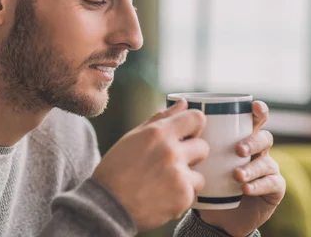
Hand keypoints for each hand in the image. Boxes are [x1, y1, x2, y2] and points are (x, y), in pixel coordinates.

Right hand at [93, 100, 209, 230]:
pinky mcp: (183, 198)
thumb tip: (182, 103)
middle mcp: (171, 152)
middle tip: (171, 164)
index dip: (194, 127)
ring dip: (187, 180)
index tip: (187, 135)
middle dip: (191, 155)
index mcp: (158, 133)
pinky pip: (193, 194)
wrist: (107, 206)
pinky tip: (161, 198)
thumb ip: (160, 119)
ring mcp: (179, 176)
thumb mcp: (133, 138)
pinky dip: (180, 197)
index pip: (197, 118)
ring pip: (200, 174)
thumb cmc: (116, 169)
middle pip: (203, 147)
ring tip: (164, 185)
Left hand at [198, 101, 285, 236]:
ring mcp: (268, 169)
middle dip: (253, 141)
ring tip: (237, 175)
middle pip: (264, 138)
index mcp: (242, 137)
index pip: (255, 119)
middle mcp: (258, 151)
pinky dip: (259, 185)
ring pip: (267, 162)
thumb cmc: (206, 178)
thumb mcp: (197, 156)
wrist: (215, 214)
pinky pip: (272, 183)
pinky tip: (246, 189)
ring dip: (252, 167)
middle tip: (238, 150)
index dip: (259, 111)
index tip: (254, 107)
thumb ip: (190, 132)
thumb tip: (179, 102)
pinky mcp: (274, 189)